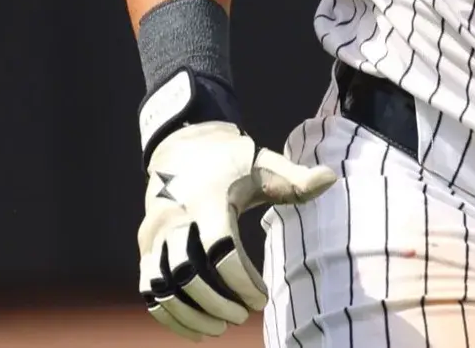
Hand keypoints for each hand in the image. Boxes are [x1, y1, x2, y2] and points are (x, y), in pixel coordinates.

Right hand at [138, 122, 335, 338]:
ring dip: (191, 313)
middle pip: (188, 272)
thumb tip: (331, 178)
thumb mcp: (264, 164)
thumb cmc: (233, 161)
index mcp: (207, 198)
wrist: (183, 146)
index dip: (241, 280)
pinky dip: (168, 314)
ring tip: (220, 328)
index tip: (262, 298)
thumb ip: (295, 178)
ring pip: (164, 285)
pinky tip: (195, 328)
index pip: (220, 248)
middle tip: (243, 316)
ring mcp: (153, 233)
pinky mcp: (144, 246)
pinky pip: (148, 288)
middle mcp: (174, 217)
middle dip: (217, 302)